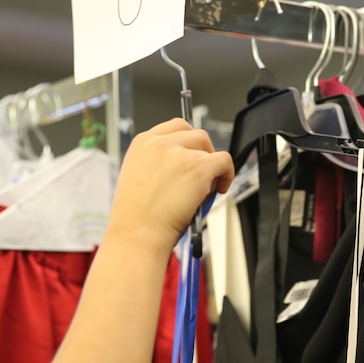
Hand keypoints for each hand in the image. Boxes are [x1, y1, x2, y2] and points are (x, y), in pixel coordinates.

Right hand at [107, 118, 233, 253]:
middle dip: (203, 151)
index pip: (175, 127)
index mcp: (142, 143)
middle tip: (204, 172)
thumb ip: (159, 164)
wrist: (137, 235)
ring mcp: (180, 154)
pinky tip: (219, 189)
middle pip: (195, 133)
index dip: (188, 142)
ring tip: (205, 189)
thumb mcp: (138, 178)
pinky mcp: (198, 168)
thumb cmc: (136, 218)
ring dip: (212, 167)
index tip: (194, 154)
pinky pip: (224, 161)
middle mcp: (160, 143)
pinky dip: (227, 174)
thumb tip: (183, 165)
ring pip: (209, 149)